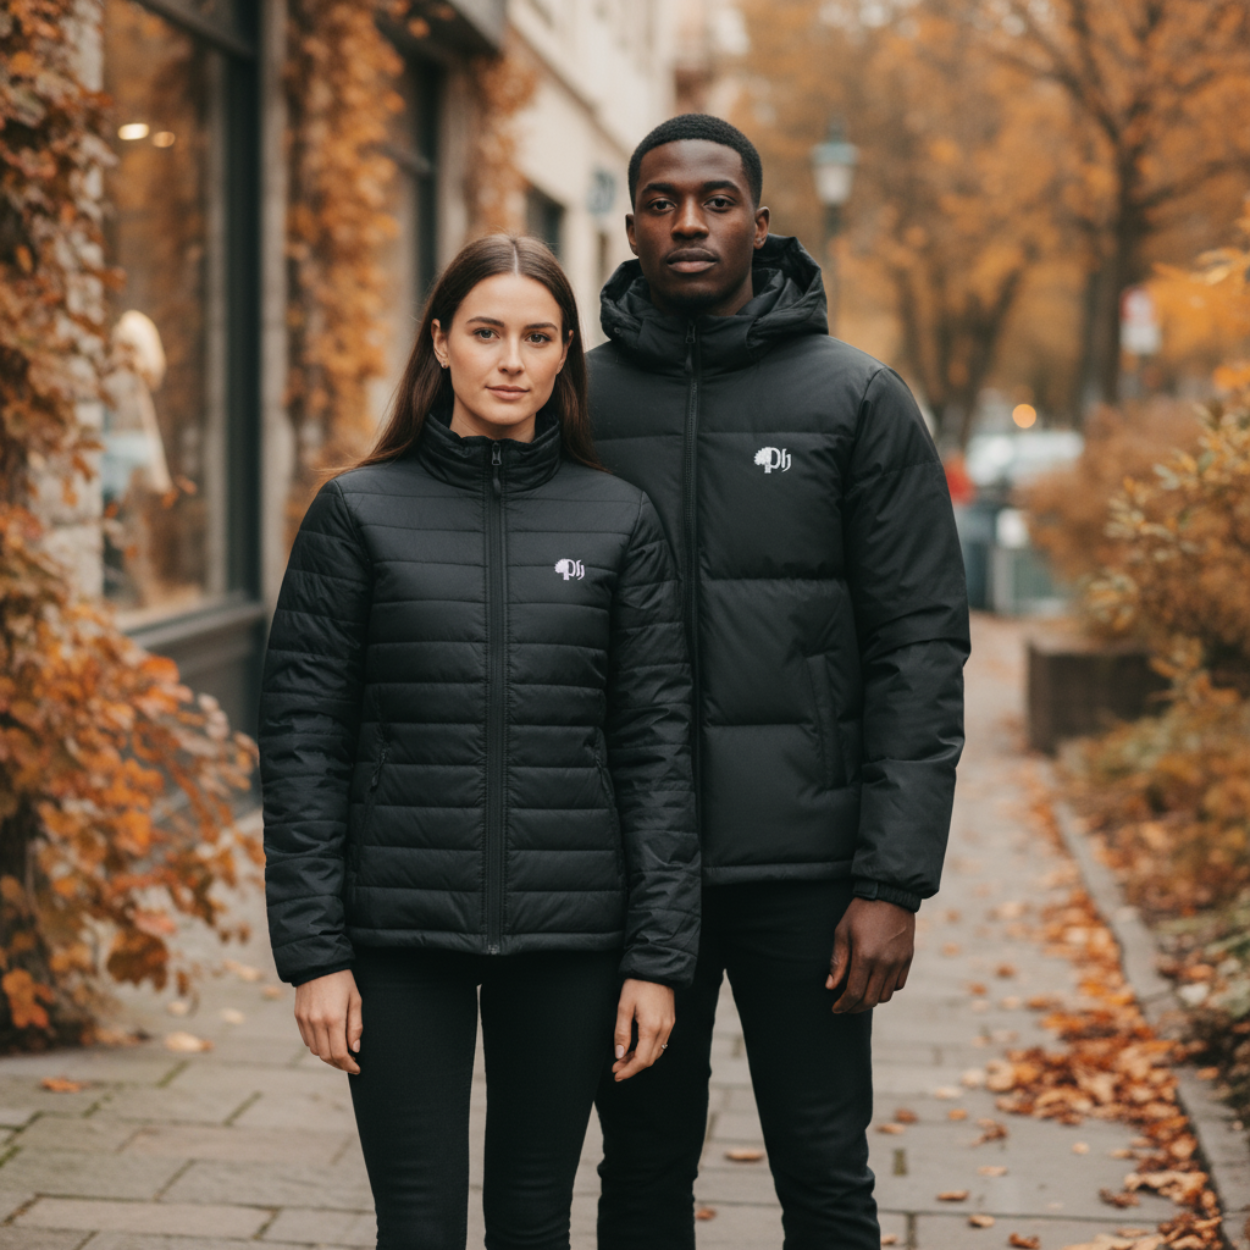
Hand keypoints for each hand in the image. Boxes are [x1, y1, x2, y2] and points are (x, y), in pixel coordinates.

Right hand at [294, 969, 362, 1072]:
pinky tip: (328, 1039)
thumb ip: (356, 1026)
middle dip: (339, 1063)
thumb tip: (354, 1049)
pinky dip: (318, 1045)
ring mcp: (305, 1021)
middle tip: (350, 1062)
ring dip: (328, 1055)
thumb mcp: (355, 999)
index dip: (349, 1065)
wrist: (317, 961)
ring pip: (315, 1050)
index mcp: (334, 1019)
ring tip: (340, 1051)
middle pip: (326, 1056)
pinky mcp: (298, 1017)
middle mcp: (317, 1022)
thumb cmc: (342, 979)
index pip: (339, 1053)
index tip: (357, 1068)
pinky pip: (307, 1040)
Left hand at [611, 978, 674, 1080]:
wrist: (656, 967)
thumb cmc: (638, 984)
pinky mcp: (670, 1020)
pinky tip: (637, 1047)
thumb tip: (620, 1054)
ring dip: (640, 1059)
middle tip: (617, 1067)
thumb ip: (622, 1033)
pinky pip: (661, 1043)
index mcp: (652, 1027)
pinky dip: (648, 1049)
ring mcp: (669, 1025)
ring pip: (656, 1052)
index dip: (629, 1070)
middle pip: (650, 1059)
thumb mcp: (624, 1007)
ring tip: (624, 1058)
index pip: (642, 1060)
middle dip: (632, 1066)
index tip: (617, 1074)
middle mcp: (664, 1029)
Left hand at [827, 898, 914, 1013]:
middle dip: (855, 1008)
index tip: (836, 1008)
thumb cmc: (861, 912)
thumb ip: (838, 962)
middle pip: (871, 999)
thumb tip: (831, 987)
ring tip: (859, 995)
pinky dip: (886, 989)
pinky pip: (898, 985)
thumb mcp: (842, 932)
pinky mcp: (908, 959)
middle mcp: (885, 963)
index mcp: (865, 956)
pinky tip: (875, 983)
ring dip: (871, 1000)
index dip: (844, 1005)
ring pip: (886, 995)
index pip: (854, 992)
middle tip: (845, 1007)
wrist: (890, 895)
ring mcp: (899, 962)